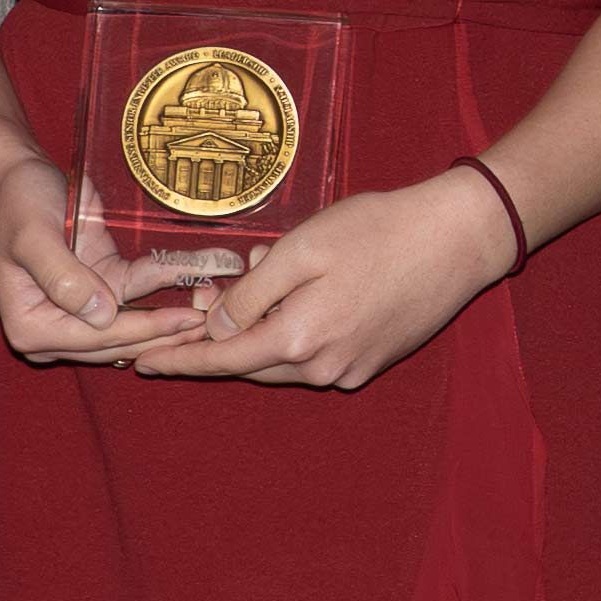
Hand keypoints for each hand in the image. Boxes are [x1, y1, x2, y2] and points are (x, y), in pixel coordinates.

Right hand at [0, 153, 212, 367]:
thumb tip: (101, 317)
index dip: (142, 330)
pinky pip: (137, 289)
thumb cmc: (16, 201)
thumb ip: (62, 279)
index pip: (96, 337)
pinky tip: (200, 276)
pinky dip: (166, 282)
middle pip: (118, 339)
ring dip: (172, 317)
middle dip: (165, 333)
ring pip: (133, 323)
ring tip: (215, 311)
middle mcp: (54, 329)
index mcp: (31, 327)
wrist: (13, 172)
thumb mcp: (33, 236)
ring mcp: (79, 310)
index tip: (183, 322)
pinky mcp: (99, 286)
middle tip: (213, 325)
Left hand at [138, 171, 512, 392]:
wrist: (458, 239)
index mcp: (298, 341)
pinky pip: (314, 356)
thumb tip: (217, 326)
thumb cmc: (377, 231)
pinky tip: (297, 291)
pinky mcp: (372, 362)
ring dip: (257, 333)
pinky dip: (292, 332)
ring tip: (250, 283)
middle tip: (193, 307)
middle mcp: (322, 369)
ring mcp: (350, 370)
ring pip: (281, 361)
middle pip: (249, 364)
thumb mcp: (303, 248)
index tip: (142, 364)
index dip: (179, 361)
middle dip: (218, 340)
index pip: (222, 359)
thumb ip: (253, 293)